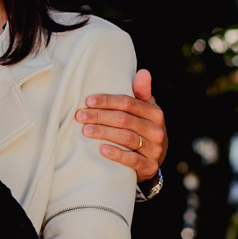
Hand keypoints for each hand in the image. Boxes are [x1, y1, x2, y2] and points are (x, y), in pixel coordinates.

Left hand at [75, 68, 166, 182]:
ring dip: (104, 132)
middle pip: (125, 119)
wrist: (152, 160)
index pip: (129, 103)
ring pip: (127, 137)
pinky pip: (131, 159)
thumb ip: (141, 92)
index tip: (88, 100)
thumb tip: (143, 72)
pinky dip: (116, 154)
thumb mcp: (145, 110)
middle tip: (80, 116)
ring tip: (85, 130)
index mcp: (155, 113)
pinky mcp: (149, 166)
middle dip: (100, 116)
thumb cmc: (142, 129)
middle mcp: (157, 130)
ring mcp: (154, 149)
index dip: (108, 101)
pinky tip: (101, 149)